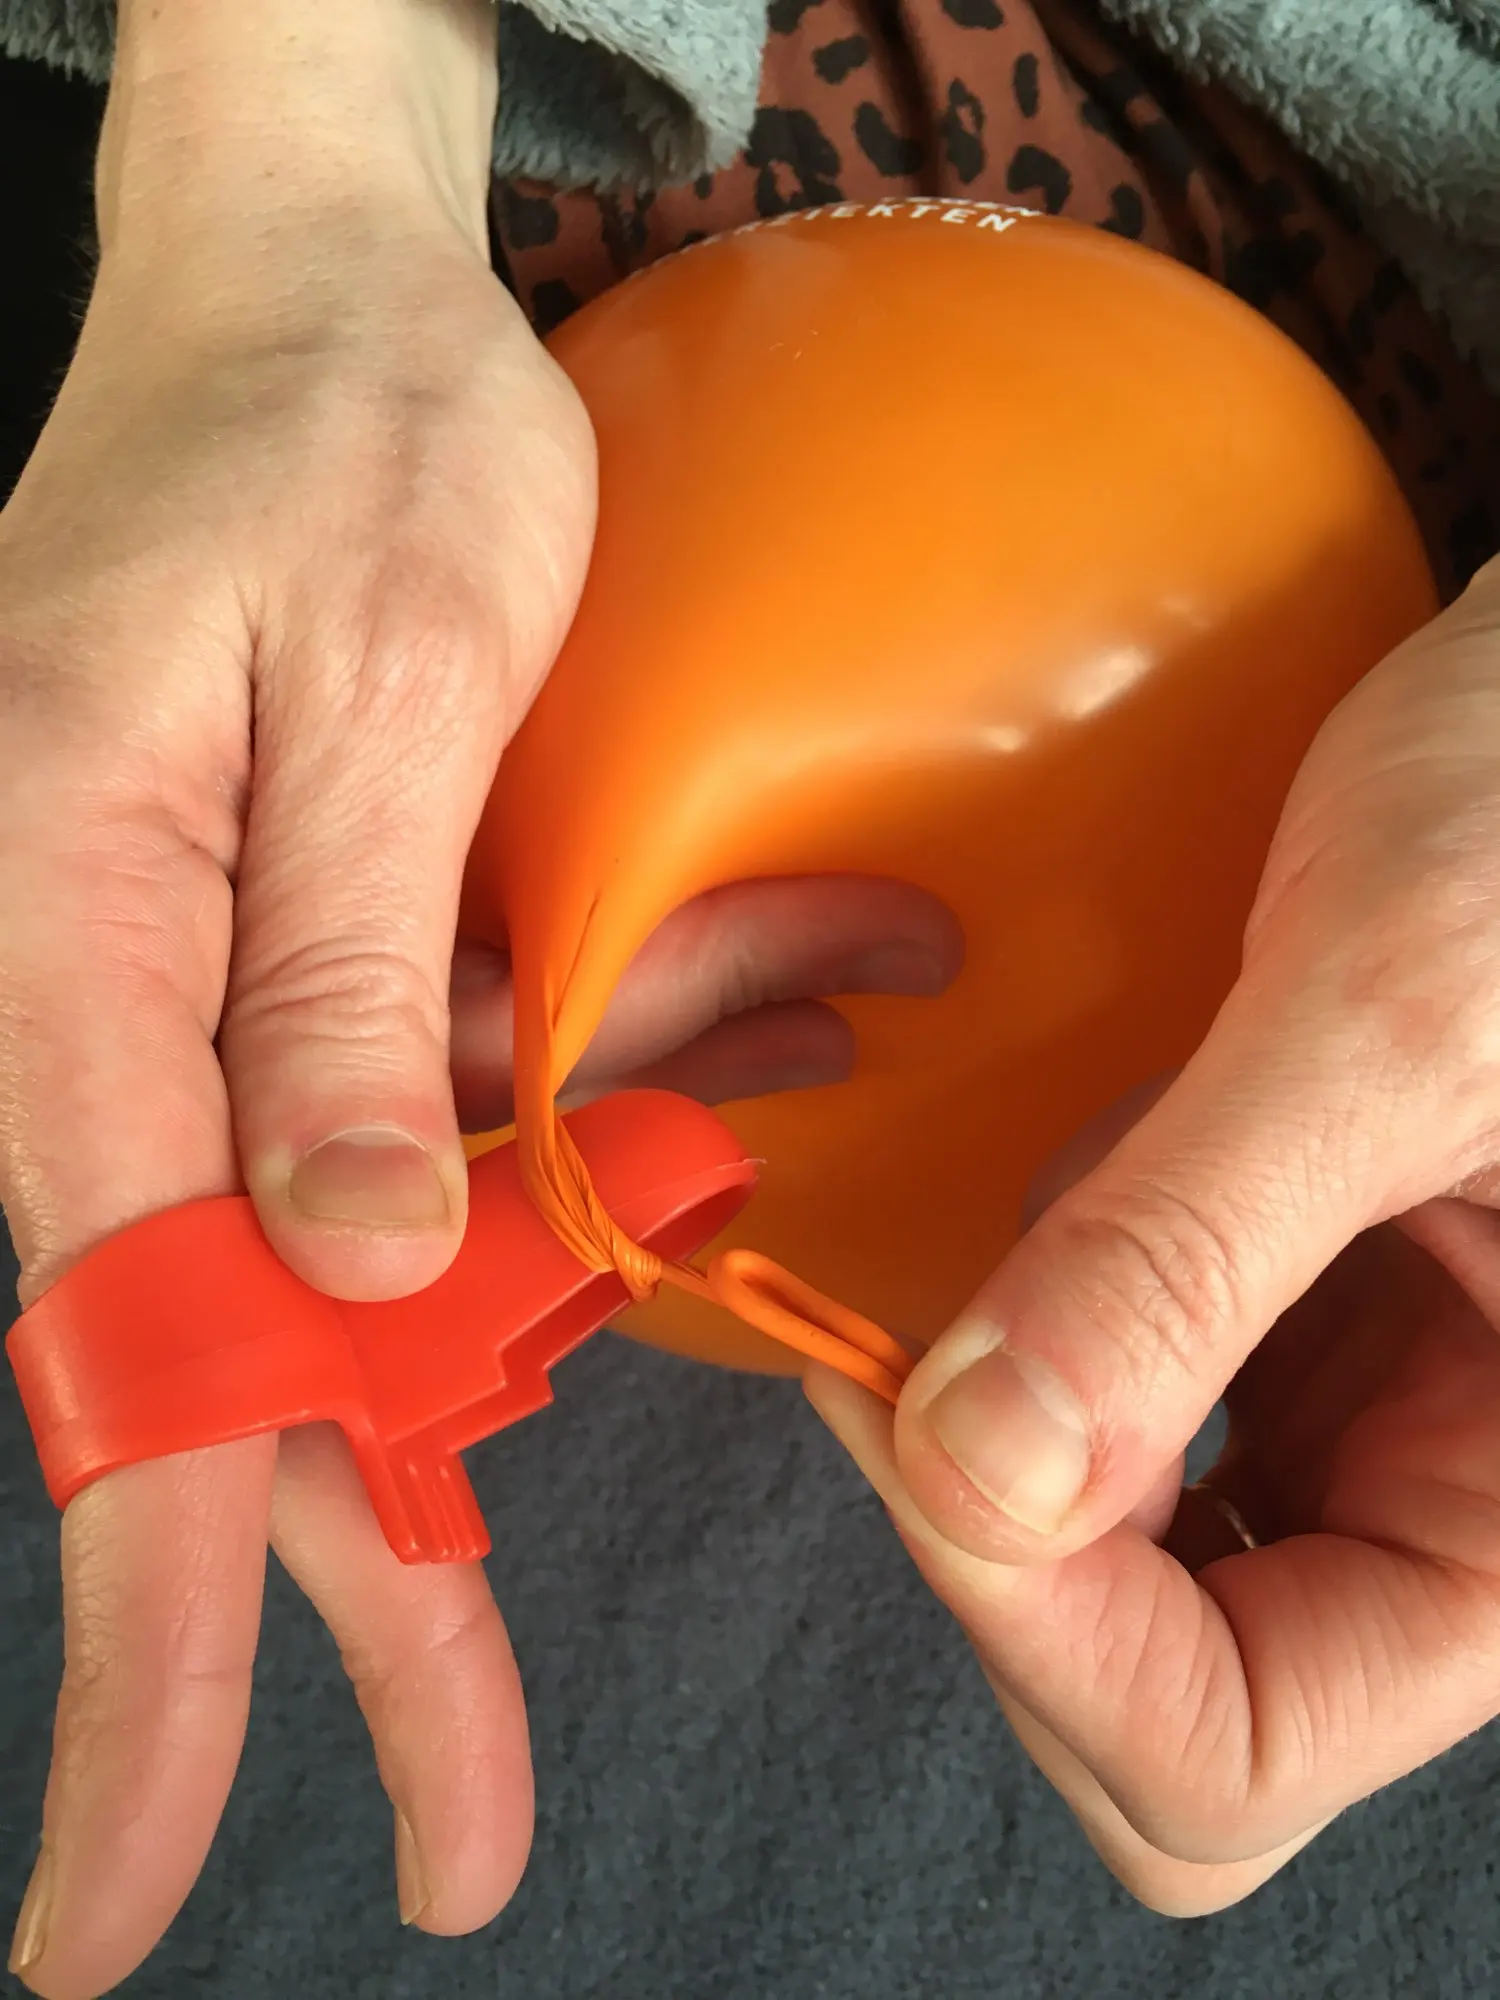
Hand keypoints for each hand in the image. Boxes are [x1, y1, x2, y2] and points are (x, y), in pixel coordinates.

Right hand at [0, 6, 958, 1992]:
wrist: (335, 310)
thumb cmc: (328, 448)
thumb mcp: (359, 693)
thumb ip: (336, 988)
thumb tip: (330, 1270)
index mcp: (93, 973)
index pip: (125, 1370)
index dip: (156, 1642)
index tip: (119, 1902)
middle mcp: (147, 1026)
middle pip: (261, 1387)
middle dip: (384, 1600)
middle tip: (467, 1828)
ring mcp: (255, 1002)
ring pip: (416, 1238)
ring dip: (605, 1195)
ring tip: (796, 973)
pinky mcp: (356, 957)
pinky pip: (495, 1092)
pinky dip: (634, 1078)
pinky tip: (790, 966)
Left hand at [811, 553, 1499, 1913]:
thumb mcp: (1385, 1022)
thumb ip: (1191, 1254)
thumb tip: (981, 1472)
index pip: (1242, 1744)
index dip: (1044, 1634)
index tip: (908, 1425)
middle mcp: (1456, 1511)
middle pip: (1169, 1719)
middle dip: (1007, 1580)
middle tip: (900, 1384)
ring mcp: (1371, 1435)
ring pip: (1131, 1606)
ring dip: (1003, 1487)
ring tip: (959, 1304)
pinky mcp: (1301, 1344)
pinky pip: (1128, 1457)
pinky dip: (1040, 1385)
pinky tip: (1046, 1242)